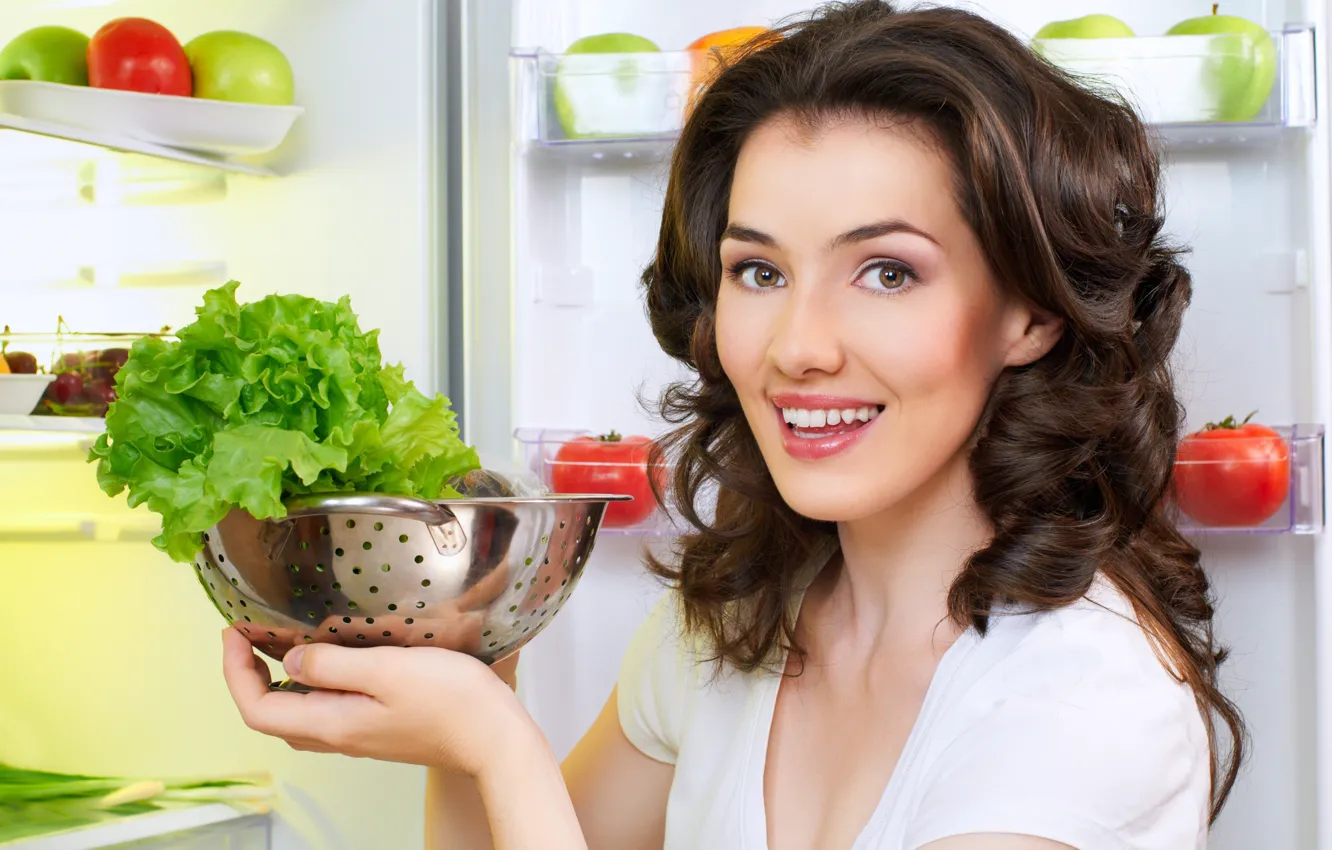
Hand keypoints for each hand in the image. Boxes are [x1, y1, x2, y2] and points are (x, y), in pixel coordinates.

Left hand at [222, 628, 535, 776]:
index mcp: (332, 722)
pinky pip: (323, 711)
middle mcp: (338, 736)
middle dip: (246, 677)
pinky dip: (307, 685)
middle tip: (247, 636)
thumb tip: (290, 659)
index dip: (233, 671)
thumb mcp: (387, 670)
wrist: (494, 738)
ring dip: (275, 682)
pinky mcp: (377, 729)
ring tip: (277, 644)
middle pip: (270, 715)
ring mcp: (358, 736)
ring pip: (295, 715)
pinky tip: (326, 661)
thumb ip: (333, 664)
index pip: (256, 708)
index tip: (233, 631)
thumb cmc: (450, 701)